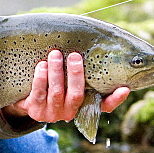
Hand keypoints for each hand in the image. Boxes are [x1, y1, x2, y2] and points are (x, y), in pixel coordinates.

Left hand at [2, 50, 130, 122]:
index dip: (115, 99)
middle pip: (77, 95)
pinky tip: (41, 65)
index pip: (104, 106)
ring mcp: (53, 113)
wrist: (28, 97)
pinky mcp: (36, 111)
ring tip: (55, 54)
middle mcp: (70, 112)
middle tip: (74, 56)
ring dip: (56, 72)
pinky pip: (39, 93)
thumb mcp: (70, 77)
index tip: (125, 88)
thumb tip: (96, 39)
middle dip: (76, 75)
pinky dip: (40, 78)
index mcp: (84, 104)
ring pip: (57, 93)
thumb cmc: (55, 80)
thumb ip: (84, 67)